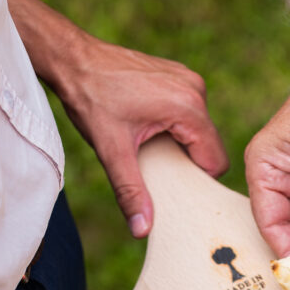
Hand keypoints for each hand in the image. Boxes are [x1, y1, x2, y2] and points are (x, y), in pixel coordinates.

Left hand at [57, 36, 228, 237]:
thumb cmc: (91, 99)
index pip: (216, 161)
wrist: (73, 60)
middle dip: (186, 164)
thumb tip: (143, 230)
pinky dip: (173, 128)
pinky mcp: (177, 76)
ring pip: (198, 131)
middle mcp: (196, 90)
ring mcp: (188, 80)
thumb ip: (131, 191)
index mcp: (188, 107)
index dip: (197, 181)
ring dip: (178, 146)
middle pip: (208, 147)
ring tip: (146, 146)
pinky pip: (188, 114)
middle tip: (154, 169)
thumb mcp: (112, 151)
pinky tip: (145, 129)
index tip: (172, 188)